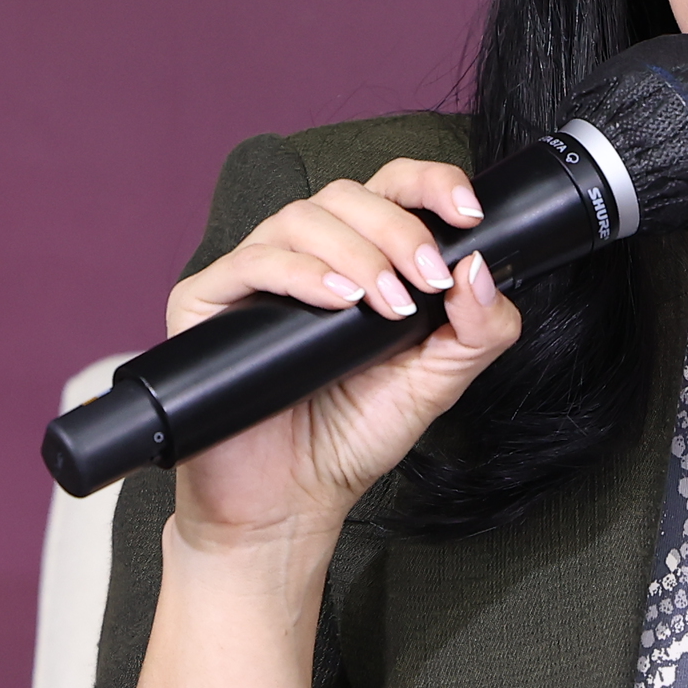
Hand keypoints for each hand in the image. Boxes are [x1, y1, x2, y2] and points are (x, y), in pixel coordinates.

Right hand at [162, 157, 520, 556]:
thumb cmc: (348, 441)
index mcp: (359, 261)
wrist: (288, 504)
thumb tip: (480, 268)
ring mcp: (253, 278)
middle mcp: (304, 259)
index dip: (429, 184)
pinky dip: (301, 273)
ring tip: (384, 304)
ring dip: (356, 252)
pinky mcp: (207, 303)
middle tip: (426, 282)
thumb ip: (477, 331)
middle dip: (399, 230)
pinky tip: (337, 301)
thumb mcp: (436, 384)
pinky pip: (251, 262)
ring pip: (301, 218)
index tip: (468, 214)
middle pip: (347, 195)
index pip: (390, 191)